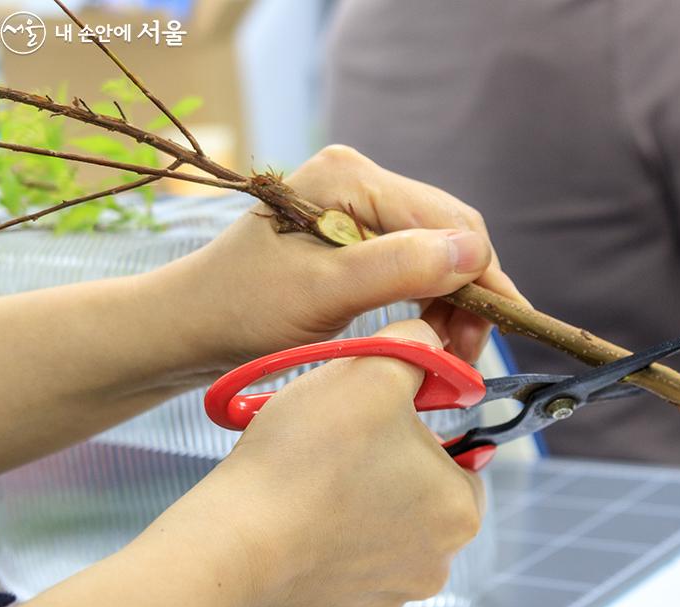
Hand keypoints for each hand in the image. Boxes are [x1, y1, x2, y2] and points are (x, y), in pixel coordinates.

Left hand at [150, 144, 528, 369]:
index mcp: (349, 178)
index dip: (481, 277)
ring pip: (437, 252)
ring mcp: (357, 207)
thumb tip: (474, 252)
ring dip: (452, 303)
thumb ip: (399, 268)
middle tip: (467, 354)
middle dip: (469, 293)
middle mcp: (359, 180)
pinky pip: (413, 264)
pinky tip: (429, 335)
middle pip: (448, 233)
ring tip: (449, 352)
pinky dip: (429, 302)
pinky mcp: (354, 237)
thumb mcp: (322, 295)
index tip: (493, 335)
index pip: (448, 221)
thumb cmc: (241, 312)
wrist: (186, 330)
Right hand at [162, 318, 484, 606]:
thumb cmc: (308, 456)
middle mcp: (436, 565)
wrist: (232, 543)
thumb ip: (415, 347)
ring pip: (379, 532)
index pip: (458, 456)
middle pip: (418, 495)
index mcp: (462, 511)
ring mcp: (387, 598)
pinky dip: (321, 544)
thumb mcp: (372, 370)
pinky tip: (291, 522)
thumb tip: (429, 340)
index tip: (372, 420)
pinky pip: (340, 567)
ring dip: (353, 506)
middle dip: (384, 469)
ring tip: (309, 482)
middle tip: (334, 446)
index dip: (414, 429)